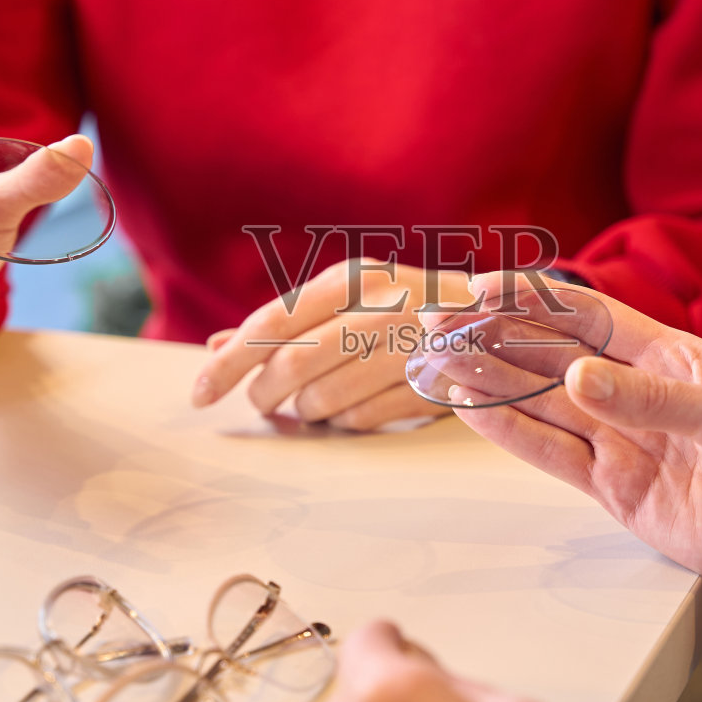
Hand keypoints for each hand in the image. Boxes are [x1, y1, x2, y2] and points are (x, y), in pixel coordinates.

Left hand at [192, 260, 472, 429]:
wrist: (501, 321)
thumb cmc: (408, 312)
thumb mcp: (349, 300)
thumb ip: (286, 321)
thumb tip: (217, 344)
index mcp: (354, 278)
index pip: (273, 322)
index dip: (228, 362)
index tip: (200, 394)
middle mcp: (381, 306)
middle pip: (292, 366)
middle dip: (265, 395)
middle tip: (262, 405)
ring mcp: (410, 347)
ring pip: (323, 400)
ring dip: (305, 413)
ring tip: (312, 406)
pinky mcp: (431, 385)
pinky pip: (360, 421)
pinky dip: (344, 423)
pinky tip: (353, 410)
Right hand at [449, 273, 701, 598]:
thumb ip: (649, 399)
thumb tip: (578, 377)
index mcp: (670, 355)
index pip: (587, 317)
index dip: (534, 300)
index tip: (485, 290)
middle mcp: (637, 391)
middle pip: (551, 357)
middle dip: (495, 339)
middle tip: (441, 327)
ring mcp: (621, 439)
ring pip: (541, 404)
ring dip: (491, 382)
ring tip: (439, 362)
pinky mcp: (612, 487)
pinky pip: (550, 452)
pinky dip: (509, 430)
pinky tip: (471, 407)